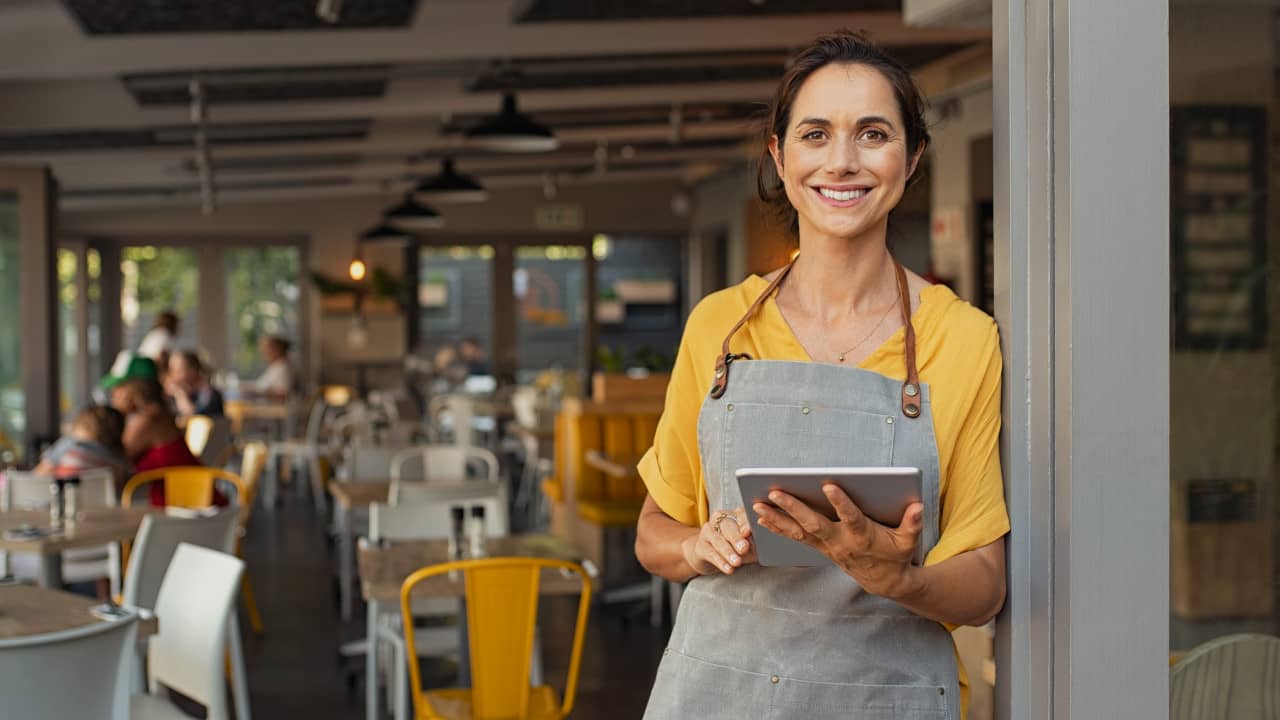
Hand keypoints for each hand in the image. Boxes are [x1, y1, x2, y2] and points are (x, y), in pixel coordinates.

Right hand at [680, 507, 756, 575]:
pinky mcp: (700, 546)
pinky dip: (721, 562)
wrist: (710, 555)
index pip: (741, 515)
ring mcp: (708, 532)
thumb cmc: (735, 548)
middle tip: (744, 548)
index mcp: (734, 515)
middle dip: (736, 538)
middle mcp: (720, 520)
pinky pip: (711, 553)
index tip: (748, 532)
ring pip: (718, 540)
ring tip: (737, 562)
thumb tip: (763, 546)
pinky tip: (728, 569)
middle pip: (728, 527)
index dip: (744, 523)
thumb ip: (754, 544)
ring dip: (728, 552)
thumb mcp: (748, 545)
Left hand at [753, 484, 923, 599]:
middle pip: (813, 523)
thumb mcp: (909, 541)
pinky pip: (794, 537)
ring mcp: (826, 546)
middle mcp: (840, 541)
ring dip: (776, 518)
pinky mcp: (819, 547)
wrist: (884, 582)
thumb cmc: (896, 555)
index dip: (841, 503)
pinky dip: (777, 527)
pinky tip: (760, 516)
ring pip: (798, 531)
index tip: (829, 485)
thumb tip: (917, 506)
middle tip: (775, 492)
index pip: (851, 517)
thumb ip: (912, 523)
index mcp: (862, 536)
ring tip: (757, 504)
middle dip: (793, 508)